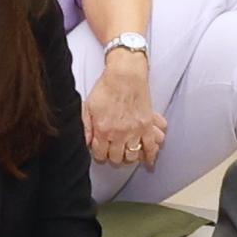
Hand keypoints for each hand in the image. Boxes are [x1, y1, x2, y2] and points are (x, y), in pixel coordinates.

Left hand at [82, 50, 161, 170]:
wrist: (125, 75)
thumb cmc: (107, 87)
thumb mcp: (88, 107)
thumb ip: (85, 127)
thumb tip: (85, 142)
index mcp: (103, 130)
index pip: (100, 154)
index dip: (99, 154)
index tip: (101, 151)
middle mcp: (119, 134)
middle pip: (117, 158)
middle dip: (113, 157)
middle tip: (113, 152)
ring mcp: (135, 131)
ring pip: (133, 156)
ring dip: (129, 156)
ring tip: (127, 153)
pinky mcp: (147, 126)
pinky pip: (151, 147)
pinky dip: (150, 156)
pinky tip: (148, 161)